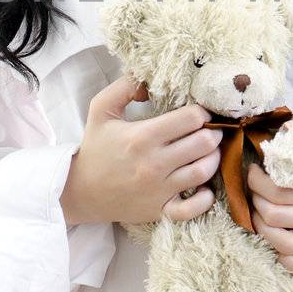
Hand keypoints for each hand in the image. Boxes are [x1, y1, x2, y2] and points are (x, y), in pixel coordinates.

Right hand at [60, 75, 223, 225]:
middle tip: (208, 130)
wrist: (79, 190)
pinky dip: (205, 198)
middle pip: (205, 143)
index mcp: (143, 136)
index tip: (198, 112)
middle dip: (213, 132)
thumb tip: (151, 81)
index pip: (192, 118)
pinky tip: (203, 187)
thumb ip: (125, 86)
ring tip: (207, 152)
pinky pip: (194, 208)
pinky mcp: (160, 210)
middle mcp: (154, 164)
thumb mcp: (101, 109)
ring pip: (204, 171)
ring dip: (213, 158)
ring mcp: (159, 190)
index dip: (201, 111)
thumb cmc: (95, 147)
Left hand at [246, 113, 292, 275]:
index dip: (257, 181)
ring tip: (259, 212)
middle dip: (255, 201)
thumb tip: (288, 128)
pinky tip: (278, 240)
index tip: (254, 172)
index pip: (279, 189)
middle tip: (254, 191)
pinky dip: (283, 257)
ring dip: (261, 227)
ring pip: (282, 242)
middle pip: (275, 215)